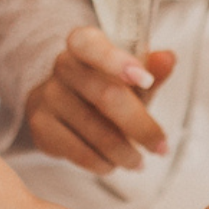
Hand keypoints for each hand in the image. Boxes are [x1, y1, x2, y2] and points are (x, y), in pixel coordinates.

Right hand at [24, 27, 176, 173]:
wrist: (64, 107)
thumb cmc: (106, 87)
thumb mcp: (132, 77)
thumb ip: (152, 69)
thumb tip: (168, 59)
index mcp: (84, 43)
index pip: (93, 45)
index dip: (118, 61)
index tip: (146, 80)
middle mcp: (62, 65)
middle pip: (105, 95)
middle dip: (140, 126)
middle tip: (160, 147)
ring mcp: (48, 95)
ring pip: (95, 131)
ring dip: (124, 153)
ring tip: (138, 162)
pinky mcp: (40, 125)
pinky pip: (78, 151)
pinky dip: (102, 163)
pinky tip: (112, 164)